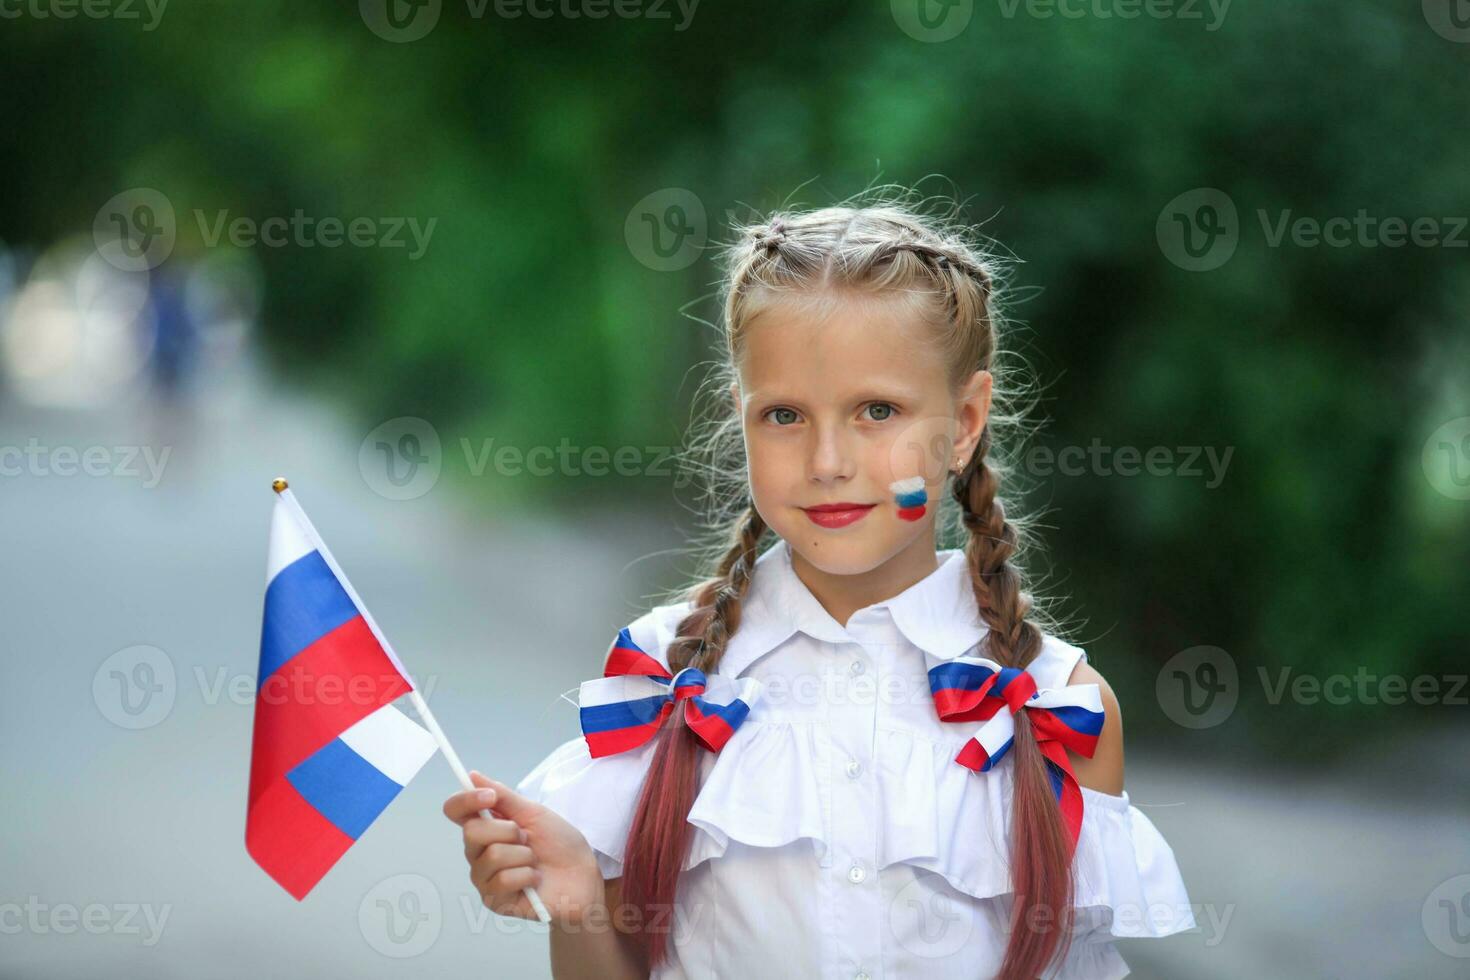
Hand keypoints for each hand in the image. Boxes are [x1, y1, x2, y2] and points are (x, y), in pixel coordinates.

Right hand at [443, 770, 605, 923]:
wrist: (582, 877)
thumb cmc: (559, 845)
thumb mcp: (534, 813)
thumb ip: (503, 796)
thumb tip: (473, 776)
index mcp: (486, 827)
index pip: (455, 810)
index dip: (466, 800)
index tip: (490, 796)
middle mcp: (478, 853)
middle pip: (471, 831)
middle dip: (509, 830)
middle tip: (527, 839)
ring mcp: (483, 878)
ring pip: (493, 855)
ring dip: (524, 855)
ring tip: (534, 862)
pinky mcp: (493, 900)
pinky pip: (504, 879)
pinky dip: (528, 875)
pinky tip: (535, 880)